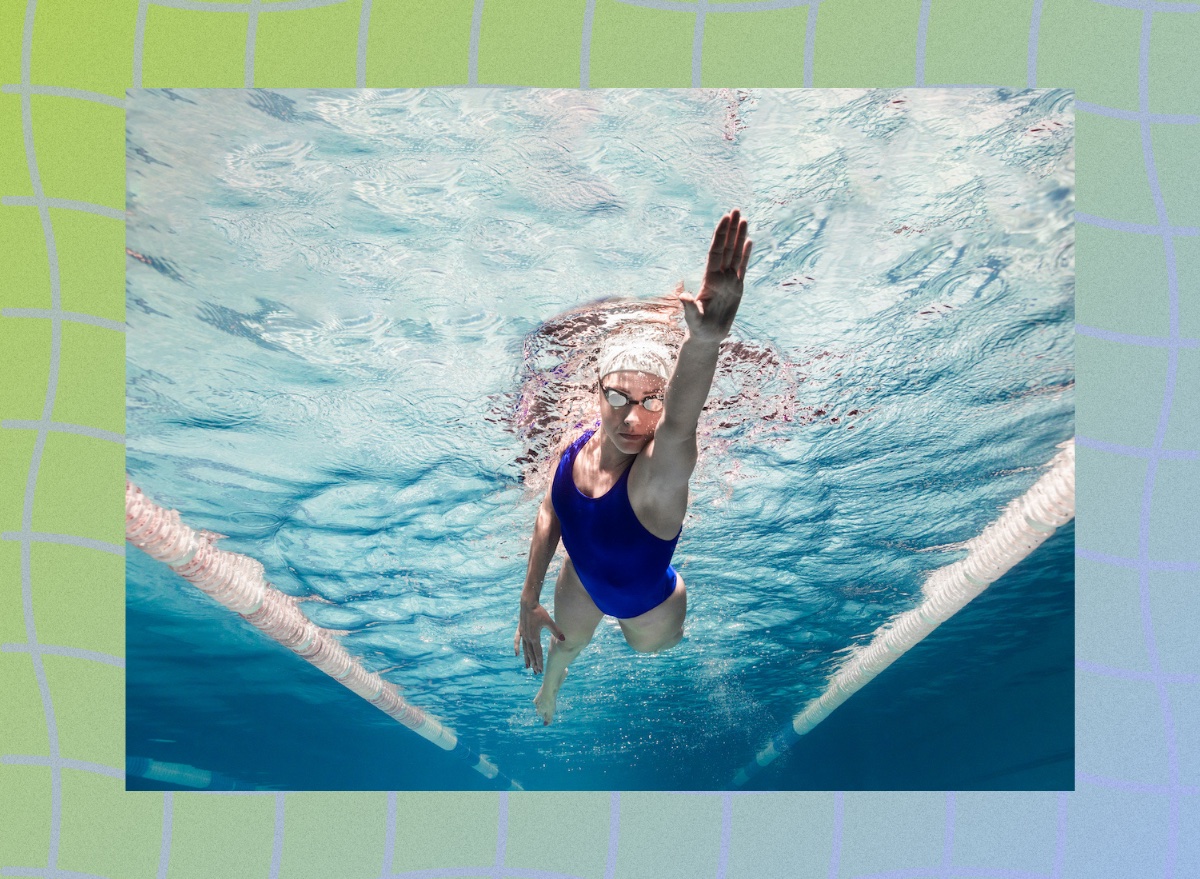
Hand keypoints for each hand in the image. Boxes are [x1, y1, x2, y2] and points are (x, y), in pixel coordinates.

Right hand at [514, 601, 564, 674]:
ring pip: (524, 649)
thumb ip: (556, 631)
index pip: (537, 653)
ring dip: (526, 658)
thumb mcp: (549, 621)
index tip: (541, 670)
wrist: (528, 603)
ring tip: (527, 667)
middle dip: (534, 663)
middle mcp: (528, 638)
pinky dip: (517, 647)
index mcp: (534, 637)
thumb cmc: (539, 612)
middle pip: (531, 654)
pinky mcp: (520, 630)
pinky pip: (518, 641)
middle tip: (536, 672)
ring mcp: (523, 634)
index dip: (539, 662)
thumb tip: (564, 639)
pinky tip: (516, 654)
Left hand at [679, 209, 752, 342]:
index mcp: (709, 279)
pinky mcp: (737, 288)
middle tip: (735, 210)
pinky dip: (746, 254)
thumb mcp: (693, 318)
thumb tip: (683, 296)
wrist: (707, 336)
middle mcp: (719, 276)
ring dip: (739, 237)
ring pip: (736, 254)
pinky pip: (742, 267)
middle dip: (731, 229)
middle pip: (727, 248)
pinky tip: (749, 240)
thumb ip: (689, 307)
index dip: (720, 235)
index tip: (724, 218)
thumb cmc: (698, 328)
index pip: (716, 252)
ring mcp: (729, 281)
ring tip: (744, 219)